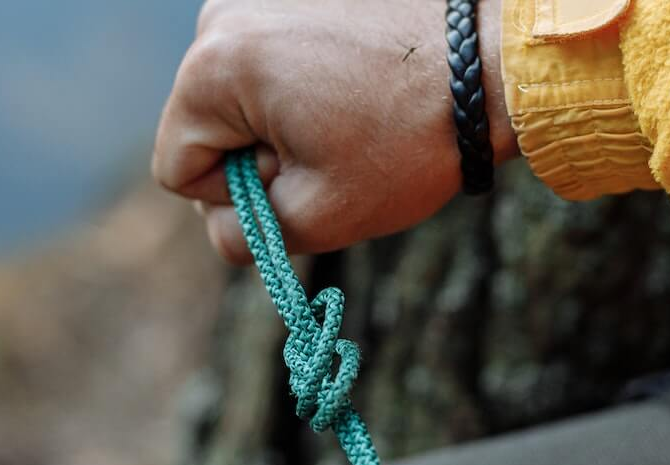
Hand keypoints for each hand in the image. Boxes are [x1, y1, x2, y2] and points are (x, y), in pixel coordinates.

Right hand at [153, 0, 516, 262]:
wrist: (491, 67)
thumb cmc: (411, 140)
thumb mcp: (321, 215)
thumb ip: (247, 237)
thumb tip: (221, 225)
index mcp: (214, 67)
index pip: (177, 169)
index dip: (233, 200)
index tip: (300, 182)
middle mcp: (223, 14)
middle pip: (207, 127)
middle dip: (260, 157)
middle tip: (336, 151)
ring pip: (240, 95)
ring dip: (283, 123)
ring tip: (351, 117)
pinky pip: (271, 60)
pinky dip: (303, 86)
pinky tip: (355, 88)